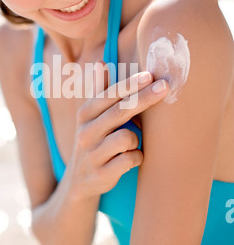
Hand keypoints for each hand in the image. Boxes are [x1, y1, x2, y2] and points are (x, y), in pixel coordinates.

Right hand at [65, 62, 168, 200]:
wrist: (79, 181)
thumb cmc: (94, 141)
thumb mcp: (91, 117)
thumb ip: (99, 91)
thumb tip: (101, 62)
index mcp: (84, 114)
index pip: (109, 95)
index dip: (130, 84)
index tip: (151, 75)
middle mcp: (85, 132)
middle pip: (119, 111)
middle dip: (144, 98)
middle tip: (165, 87)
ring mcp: (92, 154)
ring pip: (127, 138)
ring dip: (136, 140)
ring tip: (131, 144)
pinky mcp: (101, 174)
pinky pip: (130, 159)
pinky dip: (137, 158)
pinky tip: (131, 159)